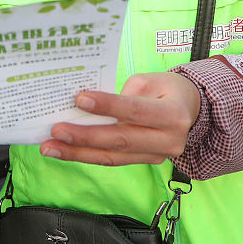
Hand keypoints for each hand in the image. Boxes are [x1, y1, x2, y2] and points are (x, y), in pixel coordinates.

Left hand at [41, 72, 201, 165]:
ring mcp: (157, 156)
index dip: (108, 106)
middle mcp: (168, 140)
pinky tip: (66, 151)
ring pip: (113, 157)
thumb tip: (88, 107)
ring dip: (78, 154)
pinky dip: (88, 156)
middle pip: (121, 140)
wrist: (191, 111)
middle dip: (85, 137)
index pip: (136, 110)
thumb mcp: (151, 80)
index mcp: (172, 113)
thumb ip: (123, 93)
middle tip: (56, 131)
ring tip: (51, 148)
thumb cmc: (167, 89)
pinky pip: (114, 160)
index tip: (80, 100)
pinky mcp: (145, 162)